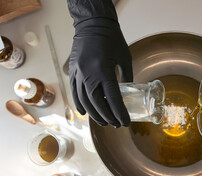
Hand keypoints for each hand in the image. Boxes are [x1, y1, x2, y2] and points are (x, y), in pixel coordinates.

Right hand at [68, 1, 131, 126]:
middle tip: (116, 124)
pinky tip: (85, 113)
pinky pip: (74, 92)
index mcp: (103, 70)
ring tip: (104, 121)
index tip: (125, 122)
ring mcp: (78, 73)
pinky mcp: (72, 71)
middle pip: (97, 103)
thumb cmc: (112, 39)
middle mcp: (88, 74)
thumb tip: (128, 92)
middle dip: (108, 116)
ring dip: (94, 114)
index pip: (113, 98)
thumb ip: (127, 77)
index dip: (119, 112)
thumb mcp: (125, 58)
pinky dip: (79, 104)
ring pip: (84, 101)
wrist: (92, 24)